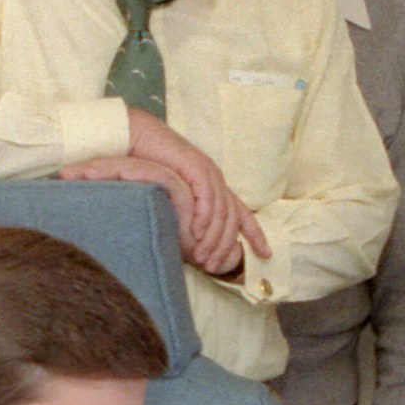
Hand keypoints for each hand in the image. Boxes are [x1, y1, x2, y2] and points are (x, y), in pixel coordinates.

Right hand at [118, 111, 268, 275]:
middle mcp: (217, 180)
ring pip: (222, 213)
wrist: (138, 138)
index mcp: (216, 187)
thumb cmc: (151, 169)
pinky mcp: (197, 168)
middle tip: (213, 267)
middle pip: (233, 219)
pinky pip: (207, 199)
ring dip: (213, 239)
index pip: (242, 213)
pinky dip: (203, 219)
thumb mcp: (174, 198)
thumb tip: (192, 245)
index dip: (256, 234)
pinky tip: (195, 234)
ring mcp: (209, 173)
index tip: (266, 254)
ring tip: (202, 258)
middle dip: (226, 247)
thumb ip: (186, 216)